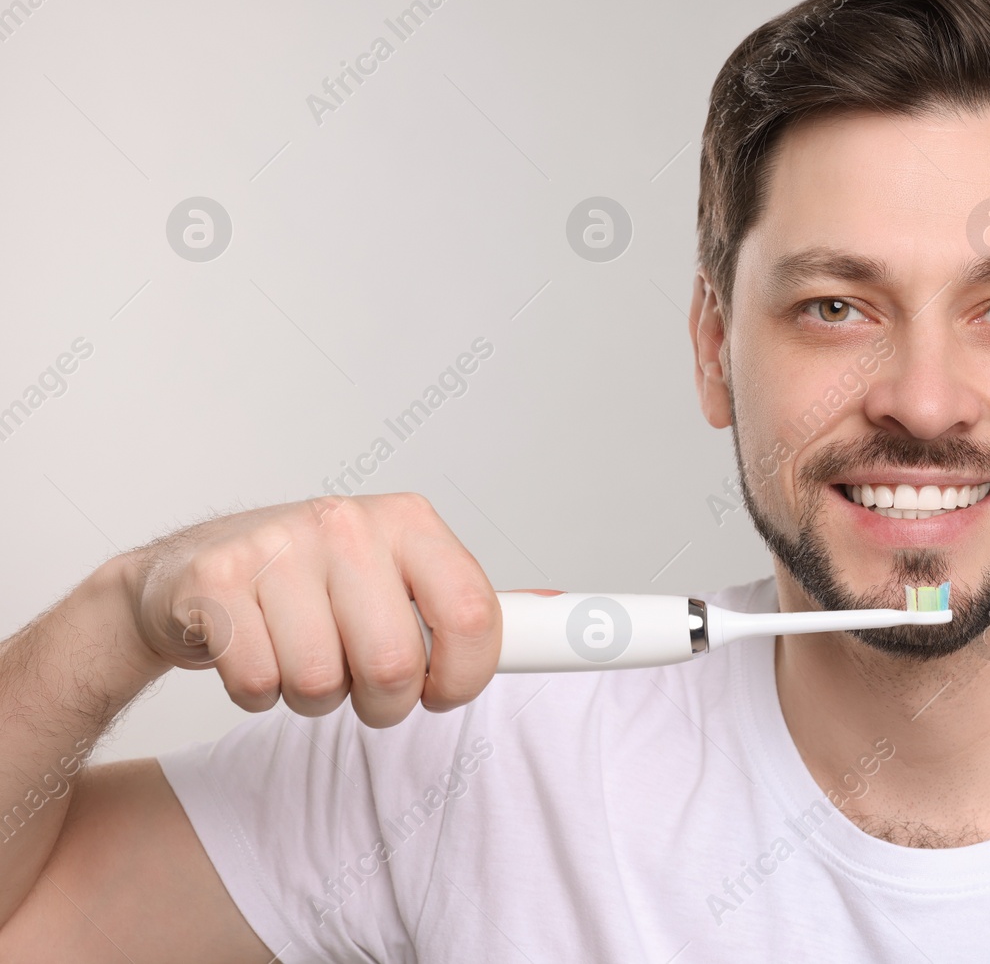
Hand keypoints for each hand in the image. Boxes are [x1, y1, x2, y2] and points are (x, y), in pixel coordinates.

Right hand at [124, 493, 499, 726]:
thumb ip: (465, 606)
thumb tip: (562, 620)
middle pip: (394, 664)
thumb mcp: (398, 578)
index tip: (444, 692)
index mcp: (409, 521)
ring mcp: (276, 547)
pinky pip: (258, 684)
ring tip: (302, 656)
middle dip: (383, 700)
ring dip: (315, 697)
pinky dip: (258, 694)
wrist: (196, 572)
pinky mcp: (215, 582)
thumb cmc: (315, 584)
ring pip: (320, 682)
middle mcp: (347, 523)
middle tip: (363, 683)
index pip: (472, 613)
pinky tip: (257, 652)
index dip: (466, 676)